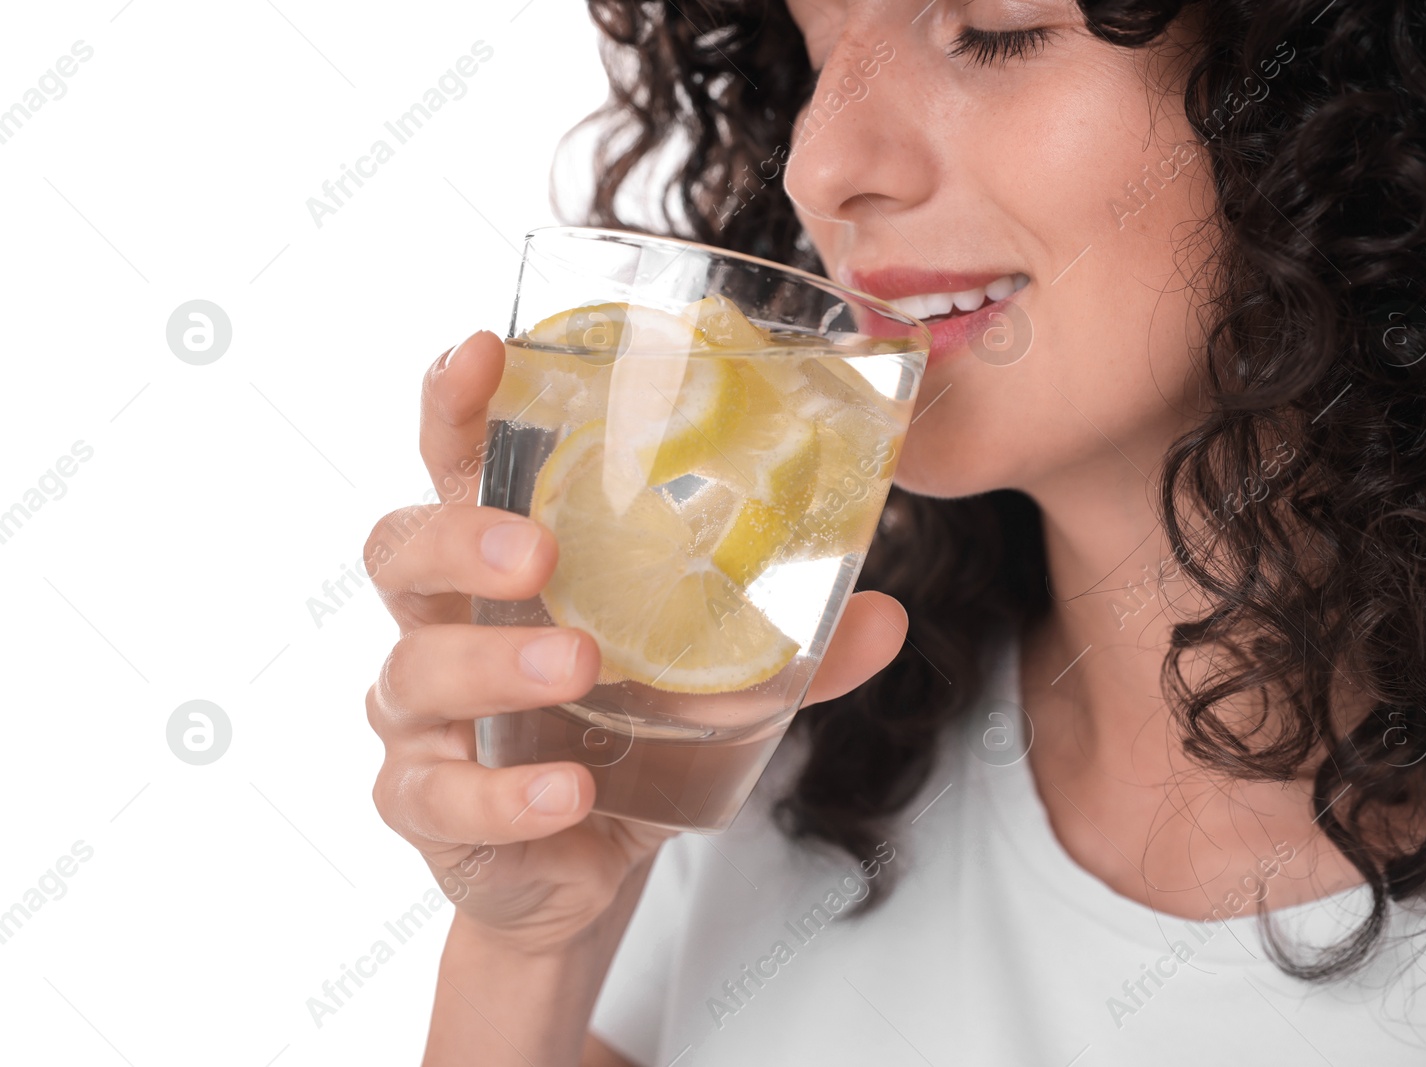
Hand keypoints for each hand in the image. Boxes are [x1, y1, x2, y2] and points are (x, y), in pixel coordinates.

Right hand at [364, 330, 907, 955]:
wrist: (583, 868)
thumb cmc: (626, 737)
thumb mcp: (709, 685)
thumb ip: (787, 650)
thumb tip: (887, 616)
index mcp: (503, 565)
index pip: (457, 463)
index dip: (456, 404)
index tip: (487, 351)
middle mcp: (444, 623)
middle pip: (400, 549)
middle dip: (462, 538)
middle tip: (542, 552)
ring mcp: (421, 718)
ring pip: (417, 670)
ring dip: (498, 662)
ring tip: (581, 664)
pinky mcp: (425, 805)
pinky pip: (440, 796)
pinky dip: (506, 793)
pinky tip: (568, 790)